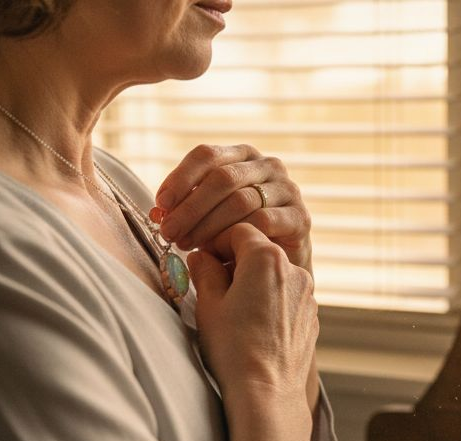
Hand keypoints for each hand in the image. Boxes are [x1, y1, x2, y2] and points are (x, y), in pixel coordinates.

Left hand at [152, 144, 312, 273]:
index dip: (180, 177)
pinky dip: (237, 236)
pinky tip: (220, 251)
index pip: (207, 154)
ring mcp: (288, 189)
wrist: (279, 266)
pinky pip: (263, 221)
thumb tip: (159, 210)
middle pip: (222, 178)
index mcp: (242, 156)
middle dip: (191, 207)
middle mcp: (268, 165)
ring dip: (208, 225)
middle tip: (169, 232)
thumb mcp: (207, 214)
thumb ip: (185, 206)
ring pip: (241, 200)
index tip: (161, 204)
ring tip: (188, 245)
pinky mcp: (301, 216)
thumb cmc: (238, 235)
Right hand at [186, 225, 317, 404]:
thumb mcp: (208, 304)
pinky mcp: (311, 315)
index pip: (238, 230)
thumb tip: (201, 256)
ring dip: (253, 280)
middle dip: (234, 261)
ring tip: (232, 309)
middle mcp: (294, 269)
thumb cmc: (234, 348)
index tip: (201, 260)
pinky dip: (269, 300)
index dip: (216, 242)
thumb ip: (205, 271)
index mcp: (267, 258)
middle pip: (259, 250)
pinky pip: (286, 296)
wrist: (267, 391)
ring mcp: (307, 293)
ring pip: (274, 273)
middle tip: (211, 284)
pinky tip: (253, 324)